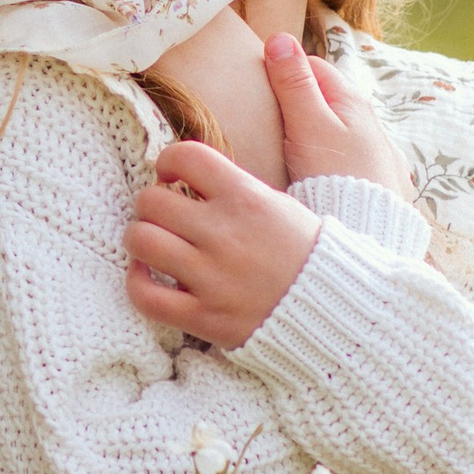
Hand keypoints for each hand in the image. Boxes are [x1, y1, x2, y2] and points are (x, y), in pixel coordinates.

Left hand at [126, 142, 318, 349]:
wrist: (336, 311)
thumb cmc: (306, 254)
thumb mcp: (278, 205)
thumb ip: (233, 189)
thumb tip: (187, 175)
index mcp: (246, 198)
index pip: (185, 156)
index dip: (167, 160)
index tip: (170, 174)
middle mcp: (224, 234)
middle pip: (151, 200)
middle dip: (150, 203)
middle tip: (162, 214)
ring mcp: (212, 277)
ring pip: (141, 241)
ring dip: (139, 238)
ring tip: (151, 243)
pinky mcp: (206, 317)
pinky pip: (147, 296)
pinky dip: (137, 283)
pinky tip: (147, 276)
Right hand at [265, 33, 414, 202]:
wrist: (369, 231)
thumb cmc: (335, 177)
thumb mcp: (308, 125)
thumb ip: (293, 83)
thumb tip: (279, 38)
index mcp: (352, 100)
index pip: (311, 66)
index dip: (283, 73)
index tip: (260, 91)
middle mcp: (371, 122)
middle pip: (325, 99)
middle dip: (297, 105)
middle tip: (270, 125)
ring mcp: (378, 154)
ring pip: (337, 131)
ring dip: (315, 135)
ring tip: (290, 155)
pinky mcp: (380, 182)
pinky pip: (348, 161)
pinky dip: (331, 161)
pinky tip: (319, 177)